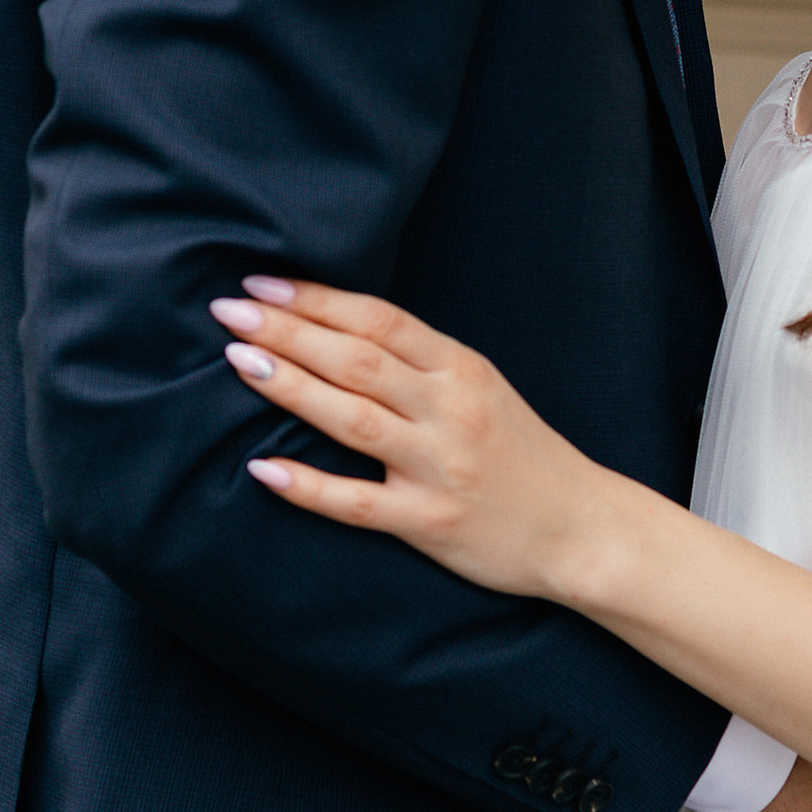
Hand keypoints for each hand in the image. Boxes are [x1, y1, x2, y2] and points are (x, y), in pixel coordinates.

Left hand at [214, 278, 610, 601]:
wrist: (583, 527)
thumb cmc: (524, 454)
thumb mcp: (483, 388)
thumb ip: (421, 363)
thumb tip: (337, 330)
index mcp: (462, 369)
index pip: (379, 320)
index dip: (316, 298)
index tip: (261, 284)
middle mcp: (451, 411)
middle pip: (358, 360)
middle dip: (287, 331)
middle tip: (228, 310)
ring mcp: (440, 467)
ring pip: (352, 419)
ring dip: (290, 387)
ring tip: (238, 362)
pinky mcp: (431, 523)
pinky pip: (357, 502)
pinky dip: (307, 485)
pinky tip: (262, 468)